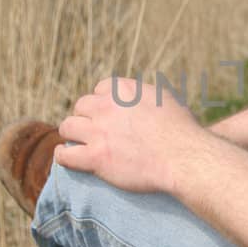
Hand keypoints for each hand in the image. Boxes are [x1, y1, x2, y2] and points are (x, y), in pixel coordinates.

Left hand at [55, 76, 201, 192]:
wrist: (185, 158)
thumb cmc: (183, 132)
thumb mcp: (166, 99)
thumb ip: (146, 95)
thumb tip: (142, 96)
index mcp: (125, 90)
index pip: (100, 88)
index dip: (101, 102)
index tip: (106, 113)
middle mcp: (108, 106)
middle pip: (82, 106)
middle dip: (86, 117)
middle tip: (92, 130)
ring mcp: (99, 131)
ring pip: (68, 126)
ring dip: (72, 134)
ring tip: (76, 142)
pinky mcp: (96, 157)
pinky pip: (65, 154)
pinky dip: (63, 155)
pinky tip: (66, 157)